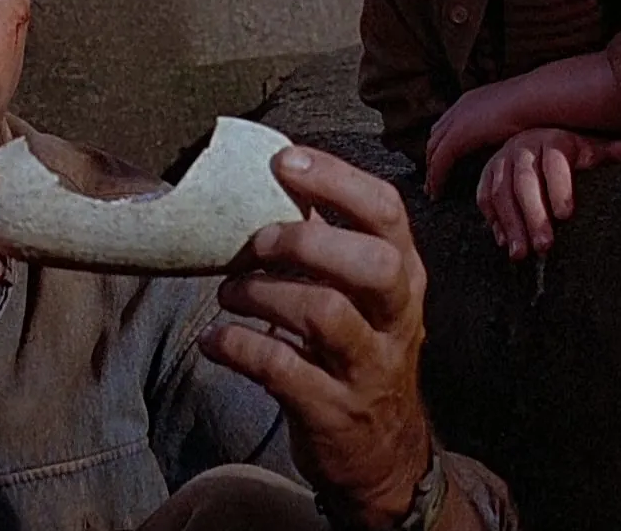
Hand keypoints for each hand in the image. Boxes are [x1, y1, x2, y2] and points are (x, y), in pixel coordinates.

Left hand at [201, 147, 432, 529]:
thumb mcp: (365, 299)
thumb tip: (272, 181)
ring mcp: (369, 367)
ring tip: (229, 291)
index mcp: (404, 276)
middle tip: (255, 242)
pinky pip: (281, 369)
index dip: (336, 178)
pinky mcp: (333, 411)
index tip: (284, 161)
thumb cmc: (359, 355)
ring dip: (262, 293)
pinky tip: (216, 340)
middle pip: (371, 262)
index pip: (386, 212)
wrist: (384, 458)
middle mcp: (397, 318)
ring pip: (324, 314)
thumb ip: (330, 247)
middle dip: (305, 241)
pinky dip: (236, 347)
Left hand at [425, 79, 528, 197]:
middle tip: (431, 180)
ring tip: (433, 191)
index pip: (449, 124)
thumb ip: (508, 125)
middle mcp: (460, 109)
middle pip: (436, 137)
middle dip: (432, 158)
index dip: (444, 143)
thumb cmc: (539, 106)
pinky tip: (438, 193)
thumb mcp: (518, 114)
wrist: (538, 99)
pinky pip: (439, 162)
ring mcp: (456, 121)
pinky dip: (436, 178)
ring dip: (431, 172)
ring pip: (433, 151)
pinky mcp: (457, 137)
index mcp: (473, 101)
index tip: (443, 160)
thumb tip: (515, 137)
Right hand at [478, 128, 620, 259]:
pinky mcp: (487, 175)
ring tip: (521, 254)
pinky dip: (493, 221)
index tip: (567, 215)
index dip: (560, 187)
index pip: (555, 162)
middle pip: (525, 181)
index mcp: (553, 138)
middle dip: (533, 215)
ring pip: (501, 193)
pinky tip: (504, 243)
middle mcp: (523, 146)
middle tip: (545, 246)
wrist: (534, 139)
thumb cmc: (571, 152)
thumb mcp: (594, 149)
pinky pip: (485, 198)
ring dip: (511, 224)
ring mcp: (501, 160)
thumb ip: (615, 152)